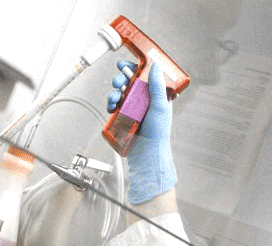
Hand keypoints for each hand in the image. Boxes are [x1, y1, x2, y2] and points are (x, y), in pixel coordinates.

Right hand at [107, 60, 176, 204]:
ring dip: (114, 92)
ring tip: (113, 98)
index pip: (145, 76)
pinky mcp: (123, 118)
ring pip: (120, 93)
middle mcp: (144, 100)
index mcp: (156, 95)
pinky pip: (115, 107)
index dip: (135, 68)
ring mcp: (133, 109)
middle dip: (121, 79)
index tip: (126, 65)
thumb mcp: (161, 106)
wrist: (146, 154)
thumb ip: (157, 85)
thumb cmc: (158, 133)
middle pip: (130, 82)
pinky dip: (111, 104)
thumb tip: (156, 66)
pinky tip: (111, 107)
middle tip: (118, 81)